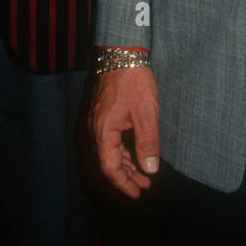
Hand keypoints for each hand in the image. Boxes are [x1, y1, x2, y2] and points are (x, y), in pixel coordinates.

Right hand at [89, 66, 159, 199]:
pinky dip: (122, 150)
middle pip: (107, 161)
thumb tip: (150, 169)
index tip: (138, 193)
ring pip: (108, 151)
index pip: (109, 167)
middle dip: (126, 176)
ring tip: (143, 172)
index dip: (123, 183)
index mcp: (103, 131)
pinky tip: (135, 152)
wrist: (121, 52)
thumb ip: (147, 142)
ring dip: (125, 164)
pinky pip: (109, 139)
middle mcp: (95, 129)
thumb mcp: (146, 113)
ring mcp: (96, 121)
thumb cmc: (134, 82)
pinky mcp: (101, 113)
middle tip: (145, 185)